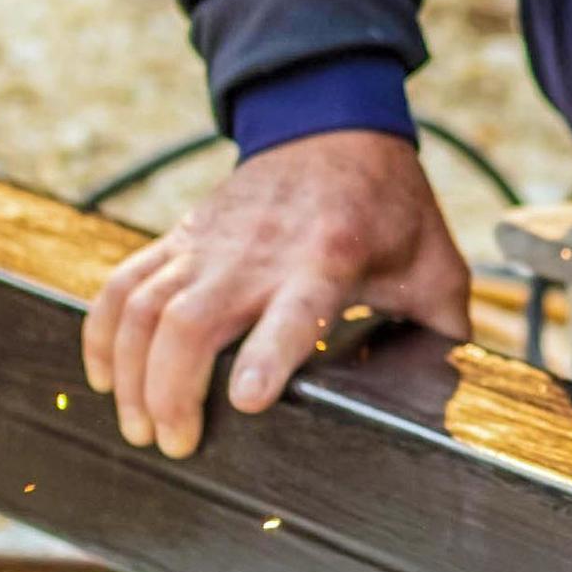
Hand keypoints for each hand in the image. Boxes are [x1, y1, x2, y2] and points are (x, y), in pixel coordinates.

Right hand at [80, 129, 473, 457]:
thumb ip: (448, 330)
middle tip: (175, 445)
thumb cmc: (390, 206)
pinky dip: (102, 331)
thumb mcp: (437, 263)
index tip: (244, 402)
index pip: (293, 309)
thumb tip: (469, 398)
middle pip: (193, 321)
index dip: (267, 354)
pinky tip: (103, 378)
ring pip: (146, 306)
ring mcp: (209, 245)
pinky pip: (123, 284)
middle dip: (173, 388)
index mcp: (330, 257)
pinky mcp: (179, 239)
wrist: (332, 126)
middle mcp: (258, 252)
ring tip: (138, 428)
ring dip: (132, 372)